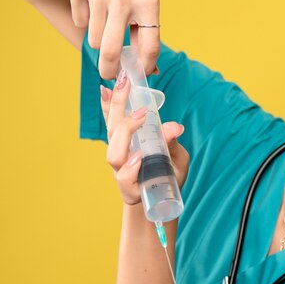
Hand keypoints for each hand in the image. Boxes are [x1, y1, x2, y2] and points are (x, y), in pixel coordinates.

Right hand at [69, 0, 159, 78]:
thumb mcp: (148, 4)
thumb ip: (148, 36)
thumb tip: (149, 70)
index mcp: (148, 3)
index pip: (149, 47)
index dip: (143, 67)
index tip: (137, 76)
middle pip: (111, 50)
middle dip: (109, 70)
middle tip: (108, 76)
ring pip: (95, 40)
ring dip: (99, 40)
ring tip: (106, 23)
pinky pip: (80, 22)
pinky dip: (86, 20)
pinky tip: (93, 4)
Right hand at [101, 70, 188, 205]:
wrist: (165, 202)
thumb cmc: (167, 174)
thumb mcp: (175, 154)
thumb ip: (171, 140)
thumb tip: (175, 126)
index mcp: (128, 141)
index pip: (114, 118)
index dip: (109, 101)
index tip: (111, 81)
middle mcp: (121, 154)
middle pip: (112, 128)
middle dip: (116, 105)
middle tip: (126, 86)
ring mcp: (122, 172)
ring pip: (113, 154)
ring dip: (126, 133)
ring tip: (140, 119)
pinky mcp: (129, 190)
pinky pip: (124, 178)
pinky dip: (131, 167)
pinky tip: (139, 158)